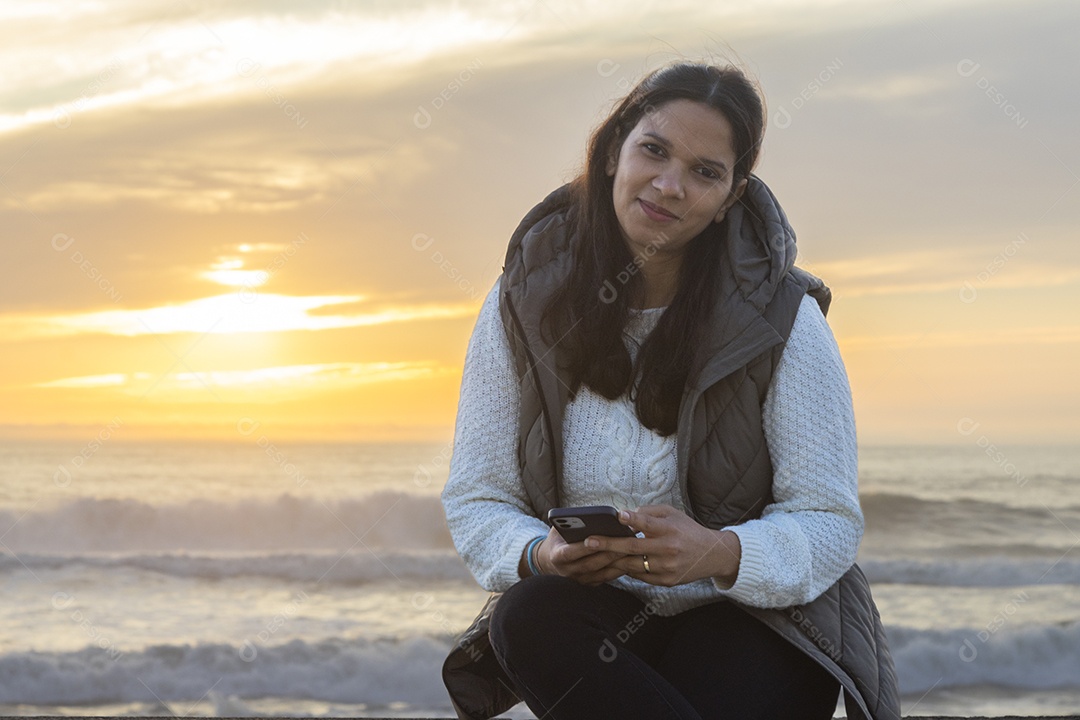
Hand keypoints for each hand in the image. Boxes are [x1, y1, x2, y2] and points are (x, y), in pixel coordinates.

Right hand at [534, 525, 632, 585]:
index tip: (594, 538)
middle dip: (607, 553)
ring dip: (616, 562)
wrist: (550, 561)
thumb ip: (568, 523)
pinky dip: (618, 570)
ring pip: (601, 573)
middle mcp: (568, 571)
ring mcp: (579, 580)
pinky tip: (629, 561)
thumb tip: (587, 514)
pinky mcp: (589, 584)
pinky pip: (606, 578)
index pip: (570, 552)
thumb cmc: (558, 539)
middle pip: (590, 563)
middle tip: (624, 542)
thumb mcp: (557, 529)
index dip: (583, 547)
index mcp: (557, 556)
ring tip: (631, 550)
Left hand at [582, 505, 740, 587]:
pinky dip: (627, 569)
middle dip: (609, 544)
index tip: (618, 515)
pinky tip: (614, 564)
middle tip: (590, 541)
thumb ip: (649, 513)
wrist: (712, 555)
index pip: (649, 523)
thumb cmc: (687, 530)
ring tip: (595, 555)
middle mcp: (669, 549)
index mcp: (670, 529)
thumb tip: (625, 517)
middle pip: (634, 547)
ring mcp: (667, 567)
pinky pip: (640, 576)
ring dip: (613, 560)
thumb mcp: (672, 514)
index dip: (633, 519)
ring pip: (632, 565)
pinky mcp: (666, 581)